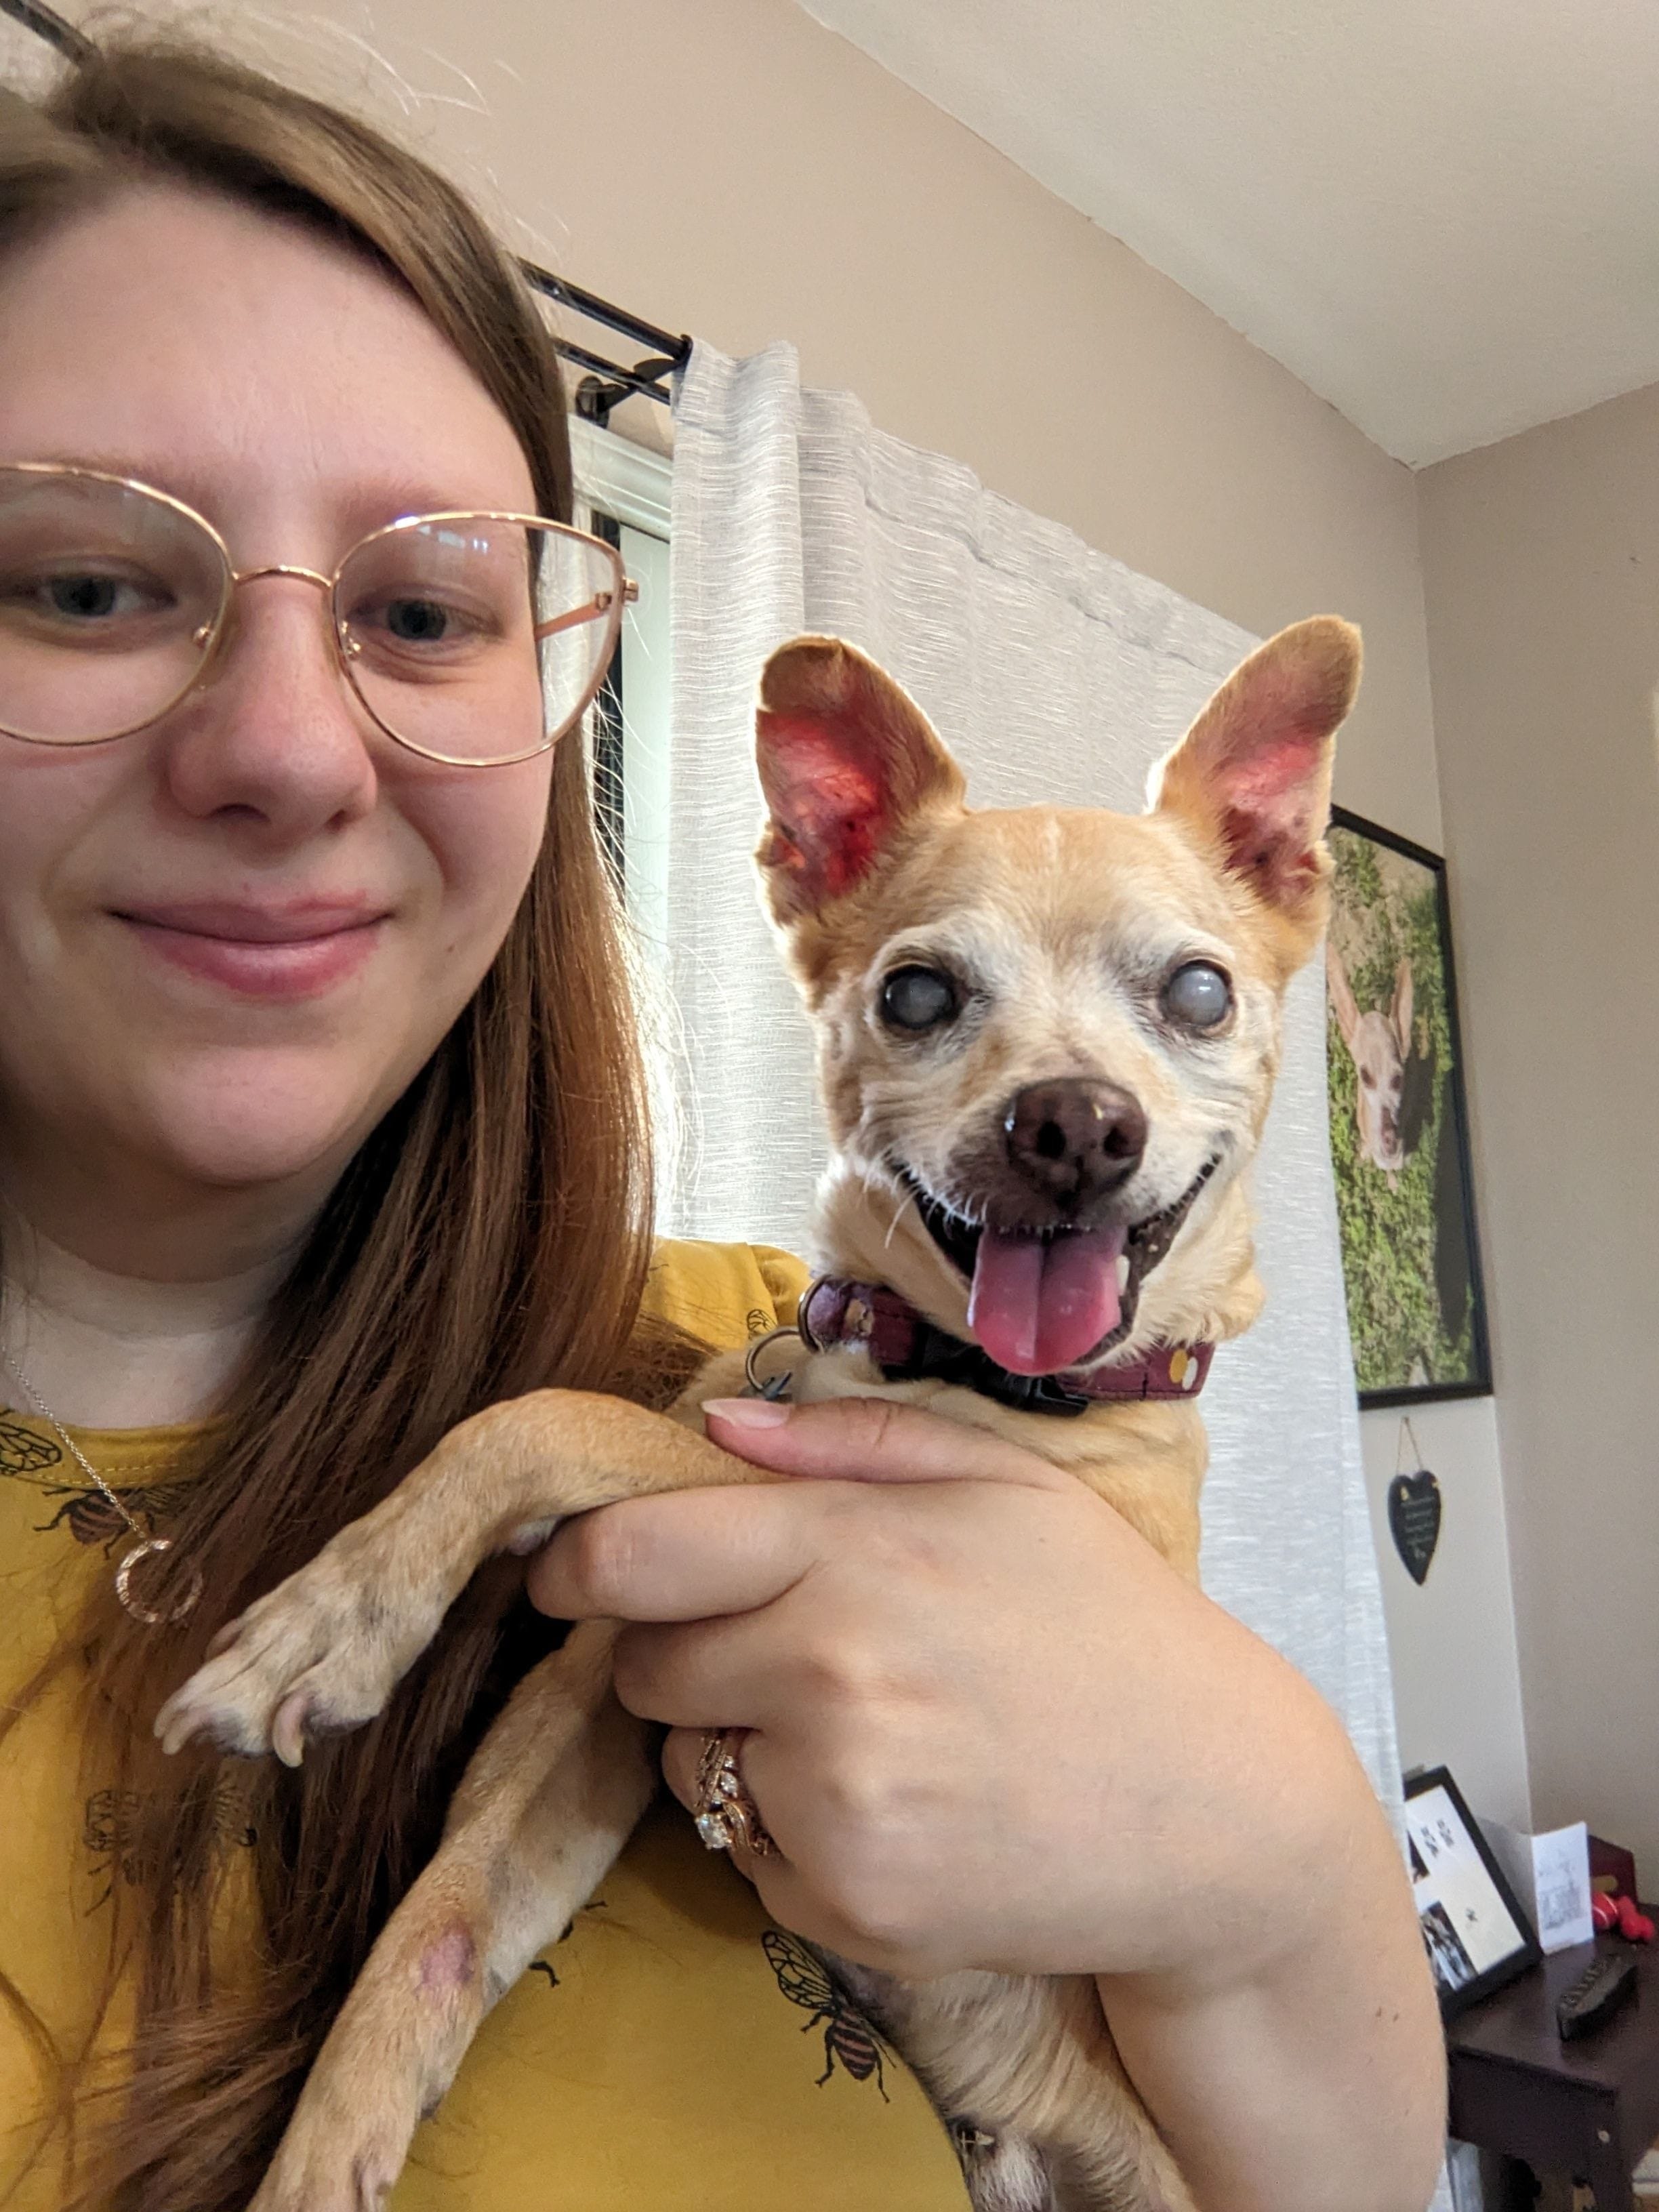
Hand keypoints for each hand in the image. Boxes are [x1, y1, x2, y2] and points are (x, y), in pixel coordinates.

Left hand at [527, 1392, 1359, 1989]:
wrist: (1218, 1811)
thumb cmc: (1109, 1624)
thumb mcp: (1004, 1486)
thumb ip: (848, 1443)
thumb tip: (713, 1425)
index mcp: (854, 1552)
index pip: (632, 1552)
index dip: (575, 1559)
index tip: (567, 1569)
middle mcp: (826, 1673)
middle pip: (641, 1662)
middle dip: (677, 1649)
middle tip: (779, 1646)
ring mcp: (832, 1799)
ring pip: (685, 1762)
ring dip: (733, 1740)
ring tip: (863, 1727)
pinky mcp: (844, 1902)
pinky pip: (744, 1852)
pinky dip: (789, 1830)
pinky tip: (895, 1803)